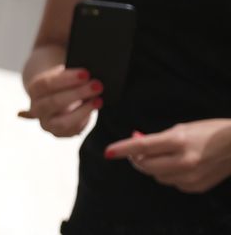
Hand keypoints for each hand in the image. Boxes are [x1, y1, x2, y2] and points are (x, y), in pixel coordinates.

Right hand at [19, 64, 101, 136]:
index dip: (66, 79)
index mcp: (34, 89)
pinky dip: (85, 119)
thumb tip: (89, 76)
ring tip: (98, 100)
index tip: (86, 73)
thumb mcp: (63, 75)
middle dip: (78, 93)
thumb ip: (72, 75)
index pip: (46, 84)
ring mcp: (46, 123)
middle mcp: (36, 108)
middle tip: (97, 85)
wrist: (56, 96)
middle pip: (53, 102)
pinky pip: (73, 130)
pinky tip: (93, 108)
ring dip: (83, 110)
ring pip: (62, 122)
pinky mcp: (59, 133)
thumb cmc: (63, 83)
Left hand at [105, 120, 230, 193]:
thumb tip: (135, 143)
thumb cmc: (208, 132)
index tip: (108, 152)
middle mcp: (184, 160)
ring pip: (157, 177)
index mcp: (178, 141)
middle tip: (137, 152)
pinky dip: (169, 175)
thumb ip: (158, 139)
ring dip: (153, 168)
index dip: (122, 149)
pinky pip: (173, 183)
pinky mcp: (197, 186)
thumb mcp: (181, 129)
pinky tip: (178, 166)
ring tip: (163, 156)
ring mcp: (191, 176)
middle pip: (146, 166)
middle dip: (137, 160)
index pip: (142, 147)